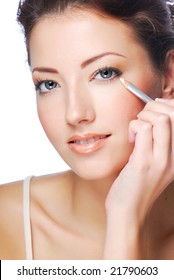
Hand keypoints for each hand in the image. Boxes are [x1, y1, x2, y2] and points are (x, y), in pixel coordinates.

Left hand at [103, 99, 173, 258]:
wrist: (128, 211)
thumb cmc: (138, 185)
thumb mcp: (156, 164)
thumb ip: (159, 143)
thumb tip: (155, 116)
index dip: (167, 106)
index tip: (153, 112)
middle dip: (153, 107)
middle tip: (142, 119)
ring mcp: (161, 160)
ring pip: (160, 119)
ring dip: (143, 117)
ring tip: (136, 130)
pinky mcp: (144, 163)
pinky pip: (143, 130)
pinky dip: (133, 127)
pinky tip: (131, 139)